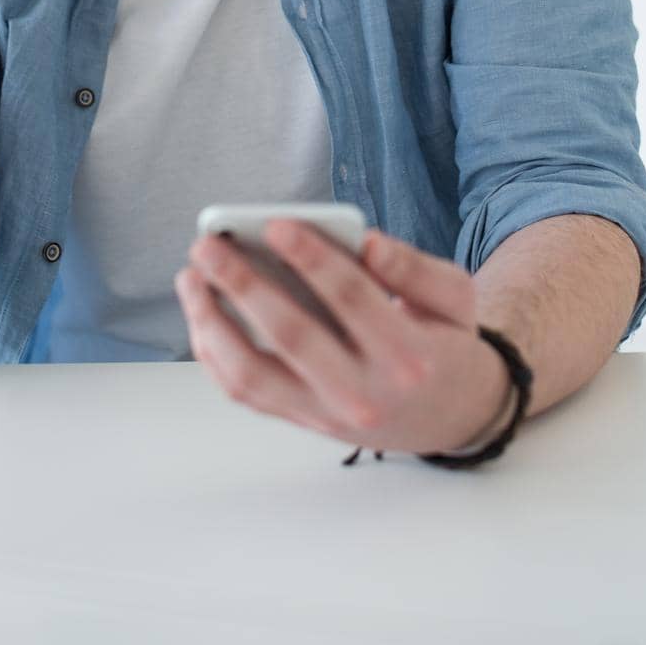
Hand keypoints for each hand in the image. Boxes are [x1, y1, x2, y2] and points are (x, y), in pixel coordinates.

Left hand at [174, 221, 509, 454]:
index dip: (313, 259)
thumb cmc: (443, 340)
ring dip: (213, 324)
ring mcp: (326, 415)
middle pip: (292, 337)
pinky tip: (201, 311)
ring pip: (254, 375)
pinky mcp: (302, 420)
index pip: (353, 299)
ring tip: (190, 278)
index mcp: (408, 355)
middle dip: (243, 286)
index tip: (276, 224)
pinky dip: (215, 353)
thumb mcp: (455, 298)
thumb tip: (367, 243)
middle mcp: (364, 393)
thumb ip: (414, 268)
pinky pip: (246, 391)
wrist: (448, 415)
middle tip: (207, 246)